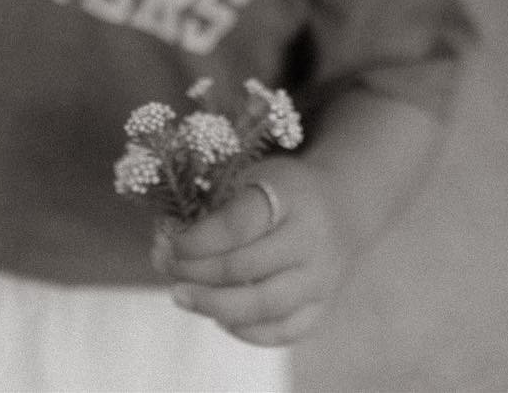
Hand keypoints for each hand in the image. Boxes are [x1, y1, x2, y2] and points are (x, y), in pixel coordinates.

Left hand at [151, 157, 343, 346]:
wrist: (343, 205)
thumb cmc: (283, 189)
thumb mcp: (253, 176)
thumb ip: (215, 207)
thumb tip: (164, 244)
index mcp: (289, 196)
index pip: (237, 224)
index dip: (196, 239)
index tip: (168, 241)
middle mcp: (311, 239)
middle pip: (246, 268)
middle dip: (195, 272)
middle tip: (166, 268)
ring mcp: (321, 277)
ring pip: (264, 306)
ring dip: (213, 305)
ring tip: (181, 296)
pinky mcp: (324, 305)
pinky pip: (284, 331)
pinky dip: (247, 330)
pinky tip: (219, 317)